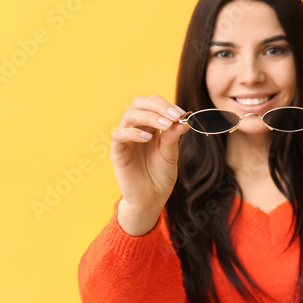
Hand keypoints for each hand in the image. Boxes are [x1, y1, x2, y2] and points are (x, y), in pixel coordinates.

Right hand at [110, 94, 189, 234]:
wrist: (151, 199)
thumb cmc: (160, 176)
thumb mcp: (170, 154)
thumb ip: (173, 137)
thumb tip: (184, 120)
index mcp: (150, 126)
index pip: (153, 103)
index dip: (166, 105)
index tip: (182, 113)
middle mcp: (136, 128)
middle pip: (139, 103)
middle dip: (158, 106)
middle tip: (174, 115)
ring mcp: (125, 139)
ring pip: (130, 115)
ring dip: (149, 117)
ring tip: (165, 125)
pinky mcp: (117, 151)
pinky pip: (120, 135)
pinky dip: (133, 133)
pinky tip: (148, 138)